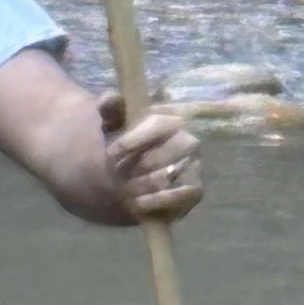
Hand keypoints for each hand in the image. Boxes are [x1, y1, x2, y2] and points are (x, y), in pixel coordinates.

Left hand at [100, 94, 201, 221]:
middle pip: (168, 151)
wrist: (131, 172)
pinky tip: (137, 204)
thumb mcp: (113, 123)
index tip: (111, 154)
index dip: (134, 140)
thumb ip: (110, 108)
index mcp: (171, 118)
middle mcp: (188, 140)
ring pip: (171, 175)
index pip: (159, 124)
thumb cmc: (125, 143)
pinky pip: (183, 197)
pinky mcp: (194, 191)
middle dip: (138, 165)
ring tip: (125, 190)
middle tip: (117, 174)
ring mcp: (194, 166)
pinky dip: (157, 202)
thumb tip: (109, 99)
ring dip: (143, 185)